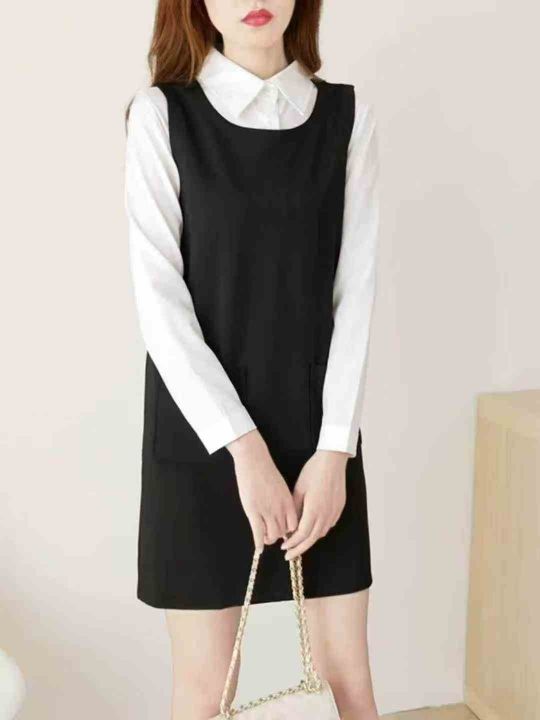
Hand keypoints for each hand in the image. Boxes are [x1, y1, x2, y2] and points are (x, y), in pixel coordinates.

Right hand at [227, 430, 298, 551]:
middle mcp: (280, 509)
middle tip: (274, 536)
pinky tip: (258, 548)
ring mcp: (267, 511)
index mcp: (288, 502)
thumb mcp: (281, 486)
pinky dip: (259, 543)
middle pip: (283, 532)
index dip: (290, 531)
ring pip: (272, 535)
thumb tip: (284, 512)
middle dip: (279, 536)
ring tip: (266, 539)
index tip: (286, 532)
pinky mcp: (253, 511)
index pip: (294, 524)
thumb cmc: (266, 470)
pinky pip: (258, 533)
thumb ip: (283, 500)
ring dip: (269, 539)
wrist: (254, 460)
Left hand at [280, 450, 348, 560]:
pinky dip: (319, 531)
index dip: (292, 544)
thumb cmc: (313, 471)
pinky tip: (312, 529)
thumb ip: (294, 509)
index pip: (302, 535)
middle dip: (299, 549)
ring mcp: (334, 512)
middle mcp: (326, 514)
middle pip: (312, 539)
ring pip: (321, 533)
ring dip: (309, 540)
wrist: (332, 461)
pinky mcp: (339, 508)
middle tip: (289, 555)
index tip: (284, 548)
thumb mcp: (298, 489)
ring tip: (298, 543)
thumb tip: (288, 524)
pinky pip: (328, 525)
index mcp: (314, 510)